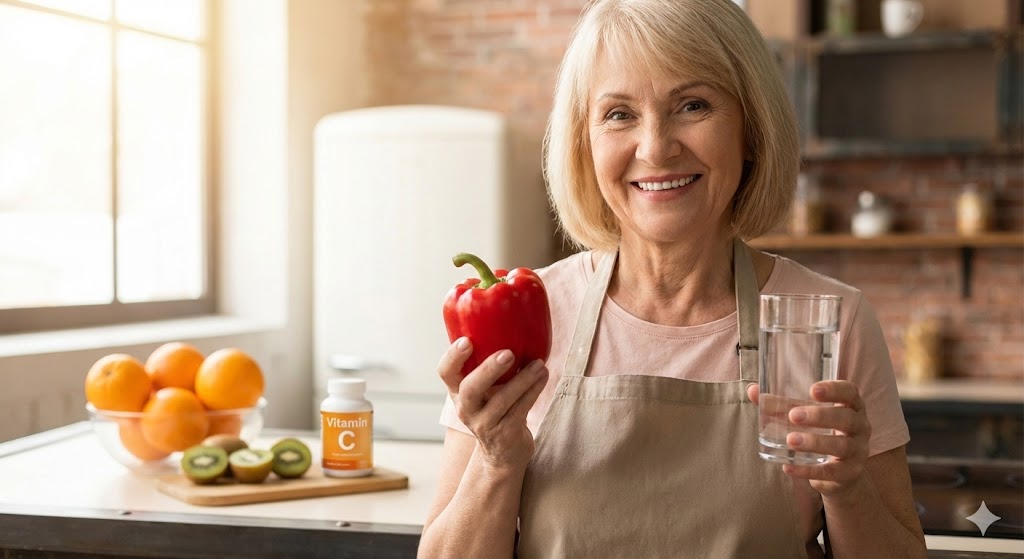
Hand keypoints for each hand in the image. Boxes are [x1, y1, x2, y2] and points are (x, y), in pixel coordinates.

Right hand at [438, 337, 548, 471]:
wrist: (504, 452)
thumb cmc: (497, 407)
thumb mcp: (485, 388)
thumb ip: (489, 361)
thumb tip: (513, 316)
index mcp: (457, 390)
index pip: (445, 372)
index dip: (453, 357)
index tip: (467, 340)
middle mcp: (466, 408)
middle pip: (469, 389)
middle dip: (488, 370)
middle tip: (508, 353)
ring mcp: (484, 424)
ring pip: (501, 401)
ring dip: (523, 379)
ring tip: (539, 364)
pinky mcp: (505, 434)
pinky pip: (520, 410)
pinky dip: (533, 391)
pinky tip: (544, 376)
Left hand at [747, 381, 871, 498]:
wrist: (839, 473)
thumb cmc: (820, 432)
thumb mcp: (805, 416)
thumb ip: (781, 404)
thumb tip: (752, 390)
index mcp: (852, 407)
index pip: (850, 393)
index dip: (835, 390)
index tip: (812, 389)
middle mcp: (861, 427)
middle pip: (847, 418)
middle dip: (820, 416)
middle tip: (793, 416)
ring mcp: (858, 452)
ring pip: (842, 446)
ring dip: (815, 442)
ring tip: (790, 440)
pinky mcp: (849, 474)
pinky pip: (831, 473)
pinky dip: (808, 471)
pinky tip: (788, 468)